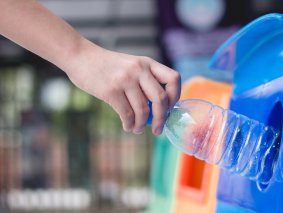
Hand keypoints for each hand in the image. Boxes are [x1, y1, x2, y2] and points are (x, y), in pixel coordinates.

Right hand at [65, 39, 180, 134]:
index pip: (173, 78)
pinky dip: (129, 124)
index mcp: (147, 63)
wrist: (81, 57)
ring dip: (141, 125)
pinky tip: (128, 127)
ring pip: (142, 110)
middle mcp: (139, 69)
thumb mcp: (131, 65)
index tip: (168, 108)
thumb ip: (145, 81)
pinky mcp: (111, 90)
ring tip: (137, 129)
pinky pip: (126, 114)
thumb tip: (157, 111)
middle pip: (160, 99)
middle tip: (158, 130)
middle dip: (161, 119)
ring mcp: (125, 79)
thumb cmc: (107, 66)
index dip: (175, 96)